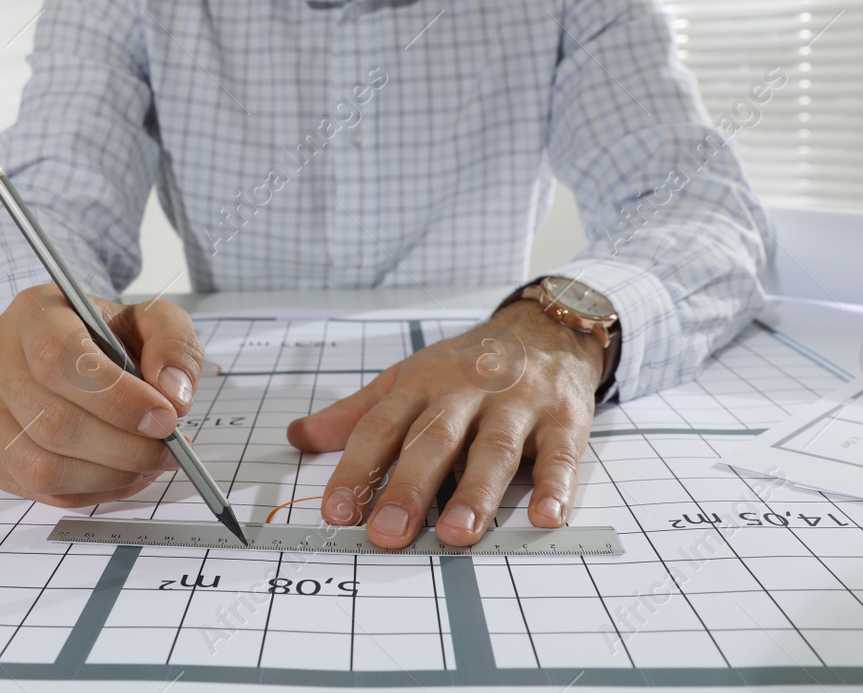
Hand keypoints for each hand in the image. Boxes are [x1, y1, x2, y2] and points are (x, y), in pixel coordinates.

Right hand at [0, 284, 202, 507]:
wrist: (64, 348)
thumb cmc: (105, 335)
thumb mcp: (149, 320)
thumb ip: (173, 344)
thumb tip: (173, 394)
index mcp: (31, 315)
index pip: (59, 360)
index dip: (117, 399)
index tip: (165, 418)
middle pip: (52, 422)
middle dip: (123, 447)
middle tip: (168, 449)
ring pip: (41, 467)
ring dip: (108, 476)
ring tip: (147, 463)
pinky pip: (37, 490)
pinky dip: (90, 492)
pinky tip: (120, 473)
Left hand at [287, 299, 609, 547]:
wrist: (544, 328)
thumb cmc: (466, 365)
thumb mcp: (407, 378)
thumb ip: (356, 414)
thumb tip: (299, 437)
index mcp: (420, 384)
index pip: (381, 428)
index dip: (357, 469)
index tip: (336, 511)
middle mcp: (466, 392)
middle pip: (433, 441)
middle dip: (409, 488)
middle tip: (387, 533)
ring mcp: (516, 406)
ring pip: (493, 450)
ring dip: (475, 493)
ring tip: (456, 534)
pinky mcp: (563, 420)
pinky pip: (560, 456)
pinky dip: (556, 487)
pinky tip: (545, 517)